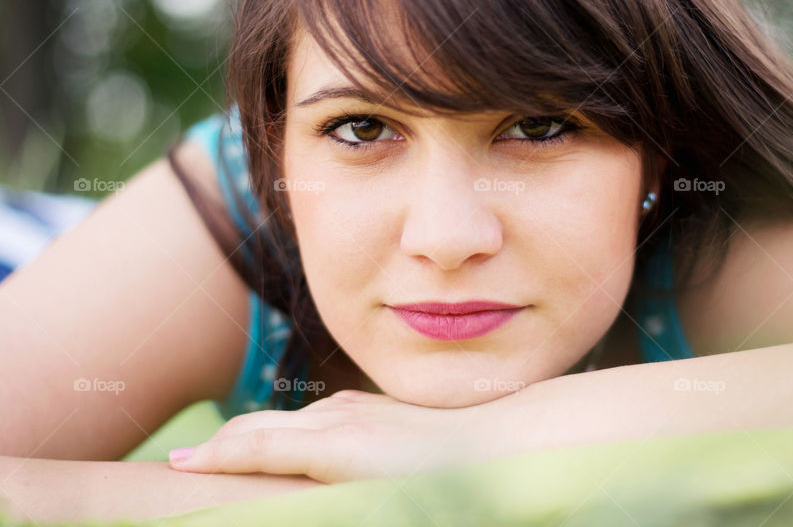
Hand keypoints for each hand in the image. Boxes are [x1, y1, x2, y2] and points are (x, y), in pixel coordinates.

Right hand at [167, 389, 496, 482]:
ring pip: (285, 419)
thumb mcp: (382, 505)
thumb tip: (293, 500)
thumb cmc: (446, 485)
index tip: (172, 467)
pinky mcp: (371, 408)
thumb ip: (325, 500)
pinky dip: (284, 428)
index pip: (254, 446)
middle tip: (175, 462)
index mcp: (334, 445)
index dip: (211, 458)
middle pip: (260, 426)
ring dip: (248, 434)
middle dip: (218, 444)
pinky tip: (282, 441)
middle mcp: (337, 418)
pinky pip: (313, 415)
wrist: (498, 441)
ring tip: (215, 455)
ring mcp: (355, 409)